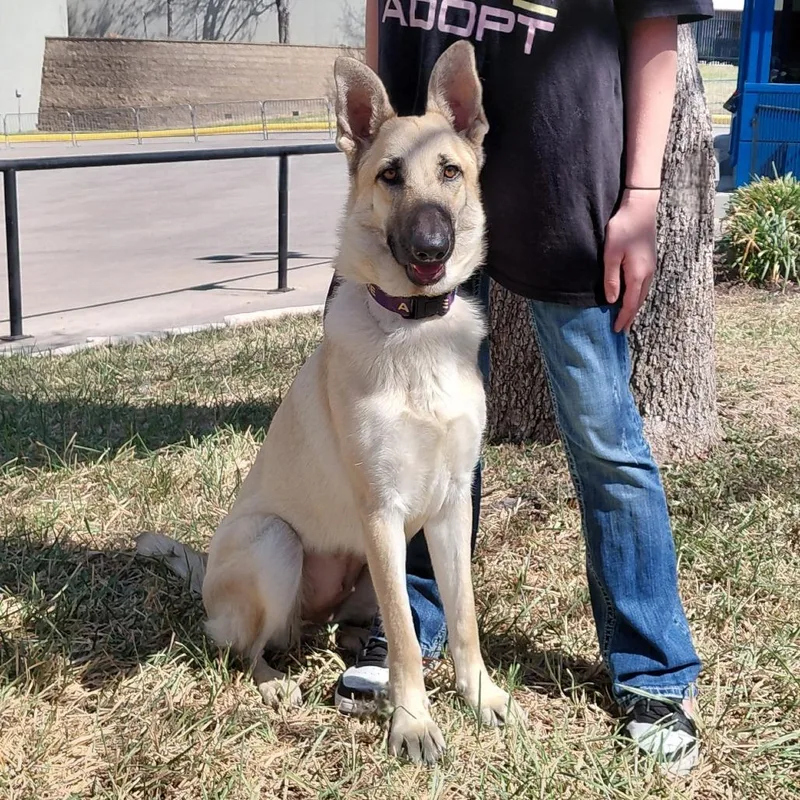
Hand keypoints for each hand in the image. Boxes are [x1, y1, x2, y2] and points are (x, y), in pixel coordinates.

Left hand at [603, 189, 659, 332]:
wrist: (640, 208)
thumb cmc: (622, 229)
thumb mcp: (610, 255)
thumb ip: (611, 279)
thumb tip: (611, 300)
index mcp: (637, 275)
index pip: (630, 304)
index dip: (623, 318)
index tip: (617, 331)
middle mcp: (647, 274)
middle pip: (639, 301)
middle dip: (630, 316)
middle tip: (622, 329)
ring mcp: (650, 267)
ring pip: (643, 293)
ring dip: (634, 306)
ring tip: (626, 317)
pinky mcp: (649, 261)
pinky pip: (643, 285)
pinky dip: (637, 295)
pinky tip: (631, 296)